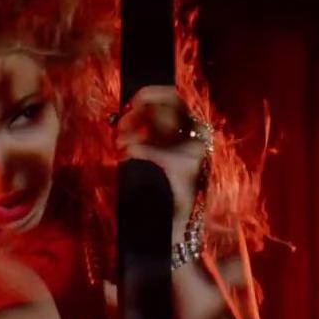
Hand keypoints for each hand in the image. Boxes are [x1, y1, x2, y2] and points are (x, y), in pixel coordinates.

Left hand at [112, 85, 207, 223]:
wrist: (180, 224)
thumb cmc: (164, 191)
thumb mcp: (157, 156)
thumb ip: (145, 134)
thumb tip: (120, 118)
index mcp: (193, 129)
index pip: (174, 98)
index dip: (149, 94)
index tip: (128, 102)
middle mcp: (199, 138)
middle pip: (169, 107)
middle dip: (138, 112)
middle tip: (119, 126)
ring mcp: (196, 154)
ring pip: (163, 127)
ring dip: (135, 132)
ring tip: (119, 143)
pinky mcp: (188, 171)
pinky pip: (161, 151)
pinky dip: (140, 149)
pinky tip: (126, 155)